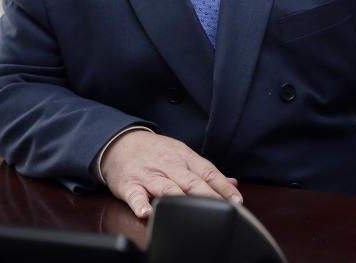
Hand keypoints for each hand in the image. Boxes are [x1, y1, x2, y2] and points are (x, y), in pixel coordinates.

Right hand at [100, 130, 241, 218]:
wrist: (120, 142)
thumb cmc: (155, 152)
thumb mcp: (182, 155)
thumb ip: (206, 171)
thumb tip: (233, 183)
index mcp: (183, 157)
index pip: (206, 171)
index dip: (222, 186)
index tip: (236, 200)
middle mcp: (168, 165)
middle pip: (190, 181)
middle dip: (207, 194)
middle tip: (221, 207)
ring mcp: (148, 175)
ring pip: (166, 188)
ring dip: (178, 198)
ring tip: (189, 211)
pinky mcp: (129, 184)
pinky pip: (135, 195)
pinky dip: (140, 203)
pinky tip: (145, 212)